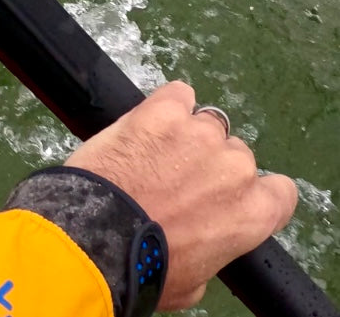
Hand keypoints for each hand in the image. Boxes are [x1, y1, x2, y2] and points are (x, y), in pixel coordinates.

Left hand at [65, 81, 298, 309]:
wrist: (96, 237)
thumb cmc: (143, 267)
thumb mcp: (195, 281)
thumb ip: (213, 249)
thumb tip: (202, 241)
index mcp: (254, 213)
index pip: (279, 190)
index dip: (252, 191)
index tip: (226, 196)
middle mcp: (236, 169)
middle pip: (235, 154)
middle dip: (209, 165)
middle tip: (174, 181)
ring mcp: (200, 135)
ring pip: (207, 123)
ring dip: (186, 135)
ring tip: (154, 152)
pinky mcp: (162, 112)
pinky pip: (178, 94)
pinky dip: (167, 104)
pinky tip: (149, 119)